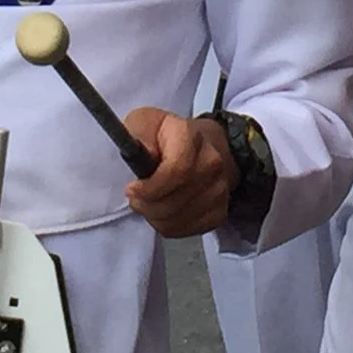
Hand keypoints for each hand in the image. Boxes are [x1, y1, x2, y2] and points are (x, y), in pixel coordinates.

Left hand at [120, 107, 239, 237]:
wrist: (205, 144)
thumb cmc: (167, 135)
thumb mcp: (144, 122)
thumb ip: (138, 134)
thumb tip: (143, 155)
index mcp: (190, 136)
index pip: (176, 171)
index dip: (150, 187)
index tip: (132, 188)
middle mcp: (211, 162)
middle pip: (174, 201)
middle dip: (147, 205)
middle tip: (136, 198)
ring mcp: (219, 189)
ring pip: (178, 219)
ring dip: (155, 217)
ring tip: (149, 202)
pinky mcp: (220, 211)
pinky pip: (187, 230)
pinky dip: (169, 225)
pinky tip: (164, 210)